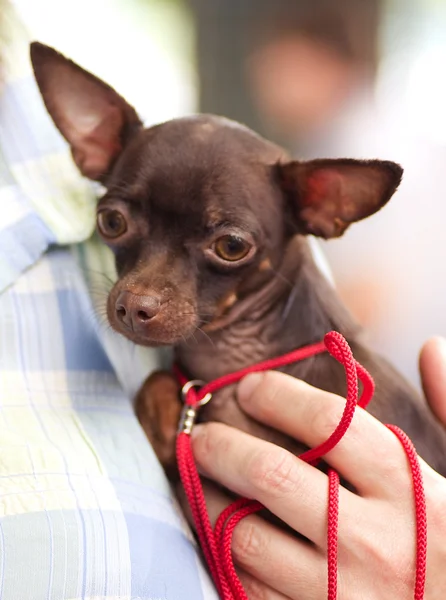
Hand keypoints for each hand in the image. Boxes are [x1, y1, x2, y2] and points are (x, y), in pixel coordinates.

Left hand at [190, 347, 445, 598]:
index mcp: (412, 489)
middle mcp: (374, 540)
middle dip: (223, 445)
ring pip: (246, 534)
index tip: (251, 387)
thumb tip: (430, 345)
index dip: (276, 395)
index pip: (327, 421)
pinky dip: (226, 553)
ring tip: (199, 478)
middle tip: (201, 433)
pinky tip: (222, 530)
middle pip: (272, 474)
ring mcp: (342, 593)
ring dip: (210, 499)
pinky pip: (250, 586)